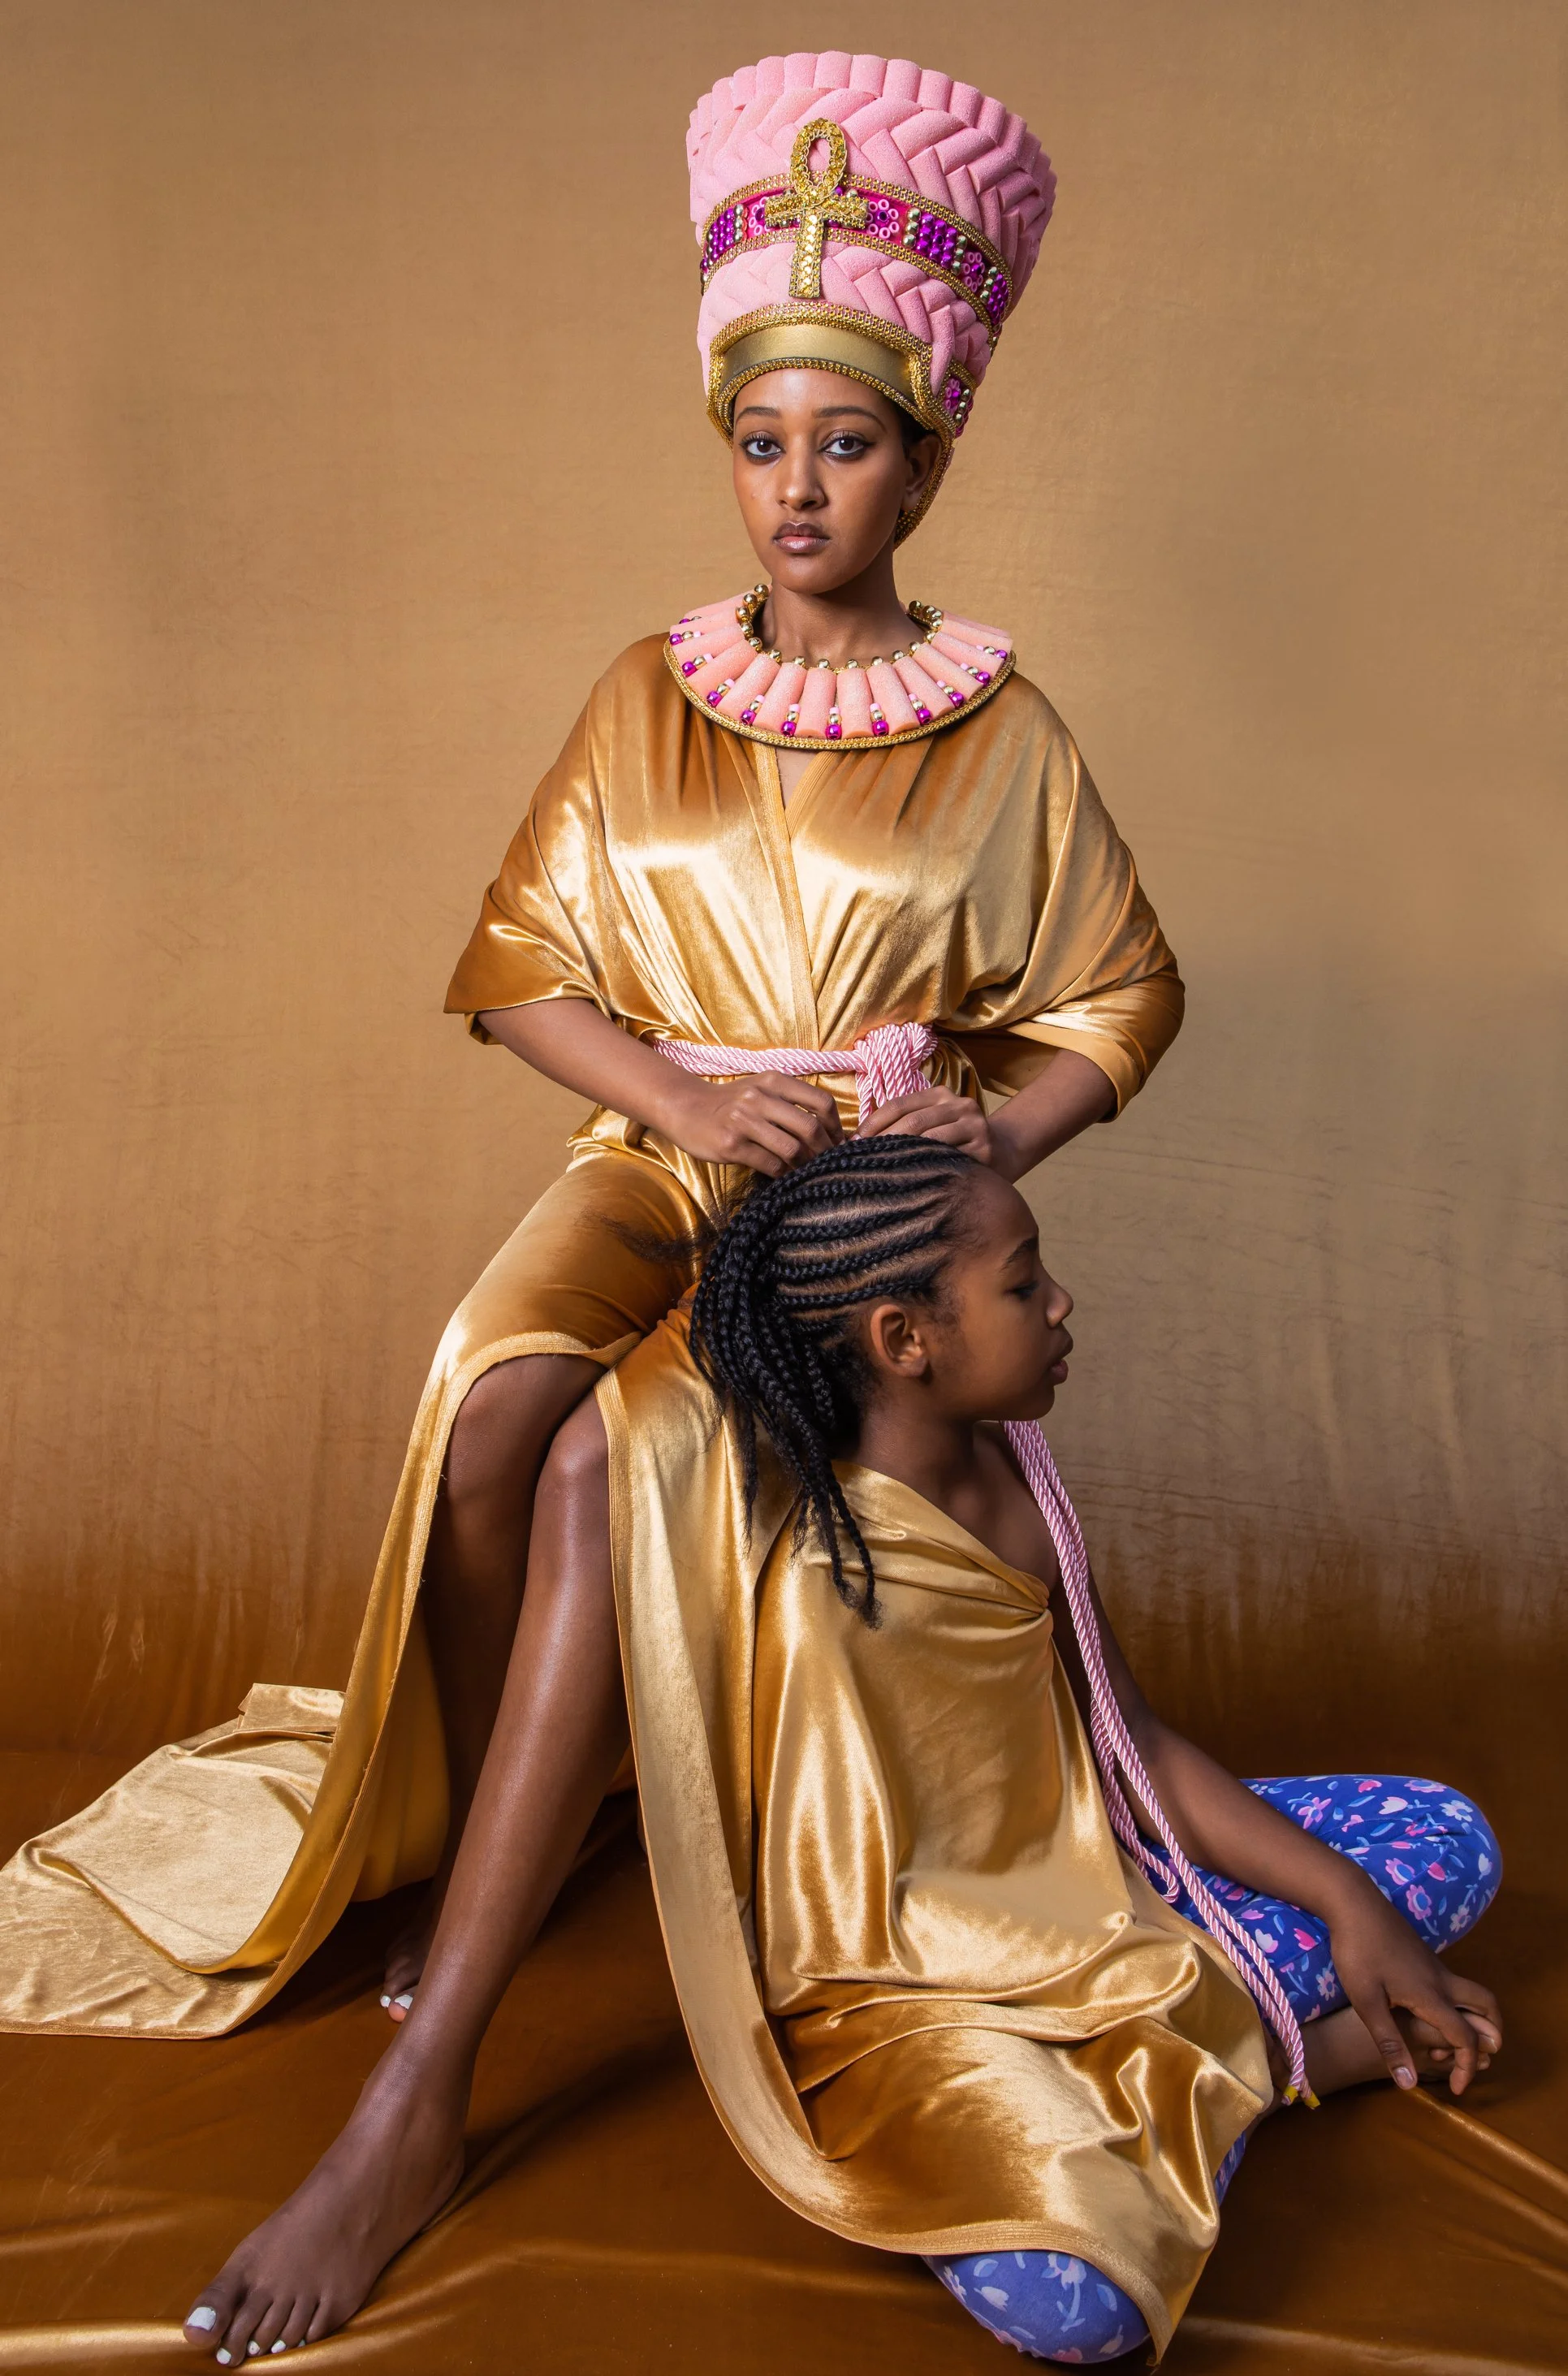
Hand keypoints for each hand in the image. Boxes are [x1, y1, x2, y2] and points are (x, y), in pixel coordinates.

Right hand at [661, 1072, 842, 1176]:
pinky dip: (782, 1174)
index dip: (836, 1126)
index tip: (838, 1142)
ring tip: (806, 1171)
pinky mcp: (731, 1145)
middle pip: (810, 1127)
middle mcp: (760, 1098)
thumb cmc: (730, 1102)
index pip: (821, 1102)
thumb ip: (791, 1102)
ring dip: (804, 1165)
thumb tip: (828, 1131)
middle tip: (828, 1163)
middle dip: (825, 1150)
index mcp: (774, 1081)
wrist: (684, 1107)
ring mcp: (744, 1121)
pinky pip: (769, 1165)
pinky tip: (784, 1176)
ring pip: (791, 1149)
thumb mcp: (761, 1089)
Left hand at [855, 1087, 998, 1166]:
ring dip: (903, 1155)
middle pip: (913, 1121)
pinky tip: (910, 1178)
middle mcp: (959, 1104)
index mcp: (940, 1094)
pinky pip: (950, 1158)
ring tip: (882, 1169)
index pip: (898, 1104)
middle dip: (884, 1141)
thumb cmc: (956, 1140)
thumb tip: (859, 1139)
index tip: (853, 1143)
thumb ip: (905, 1124)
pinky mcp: (985, 1148)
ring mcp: (975, 1125)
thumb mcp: (934, 1122)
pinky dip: (927, 1166)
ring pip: (931, 1139)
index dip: (873, 1123)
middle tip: (863, 1159)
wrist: (1003, 1150)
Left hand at [1327, 1888, 1501, 2095]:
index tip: (1457, 2089)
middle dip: (1491, 2034)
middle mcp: (1442, 1980)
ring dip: (1474, 2018)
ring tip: (1448, 2041)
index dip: (1467, 2068)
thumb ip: (1389, 2043)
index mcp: (1432, 1995)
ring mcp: (1434, 1965)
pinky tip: (1426, 2016)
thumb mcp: (1366, 2001)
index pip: (1466, 2038)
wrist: (1352, 1900)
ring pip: (1471, 1993)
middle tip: (1476, 2056)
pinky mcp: (1423, 1956)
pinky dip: (1456, 2006)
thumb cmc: (1358, 1951)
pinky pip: (1454, 1986)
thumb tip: (1408, 2084)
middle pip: (1487, 2006)